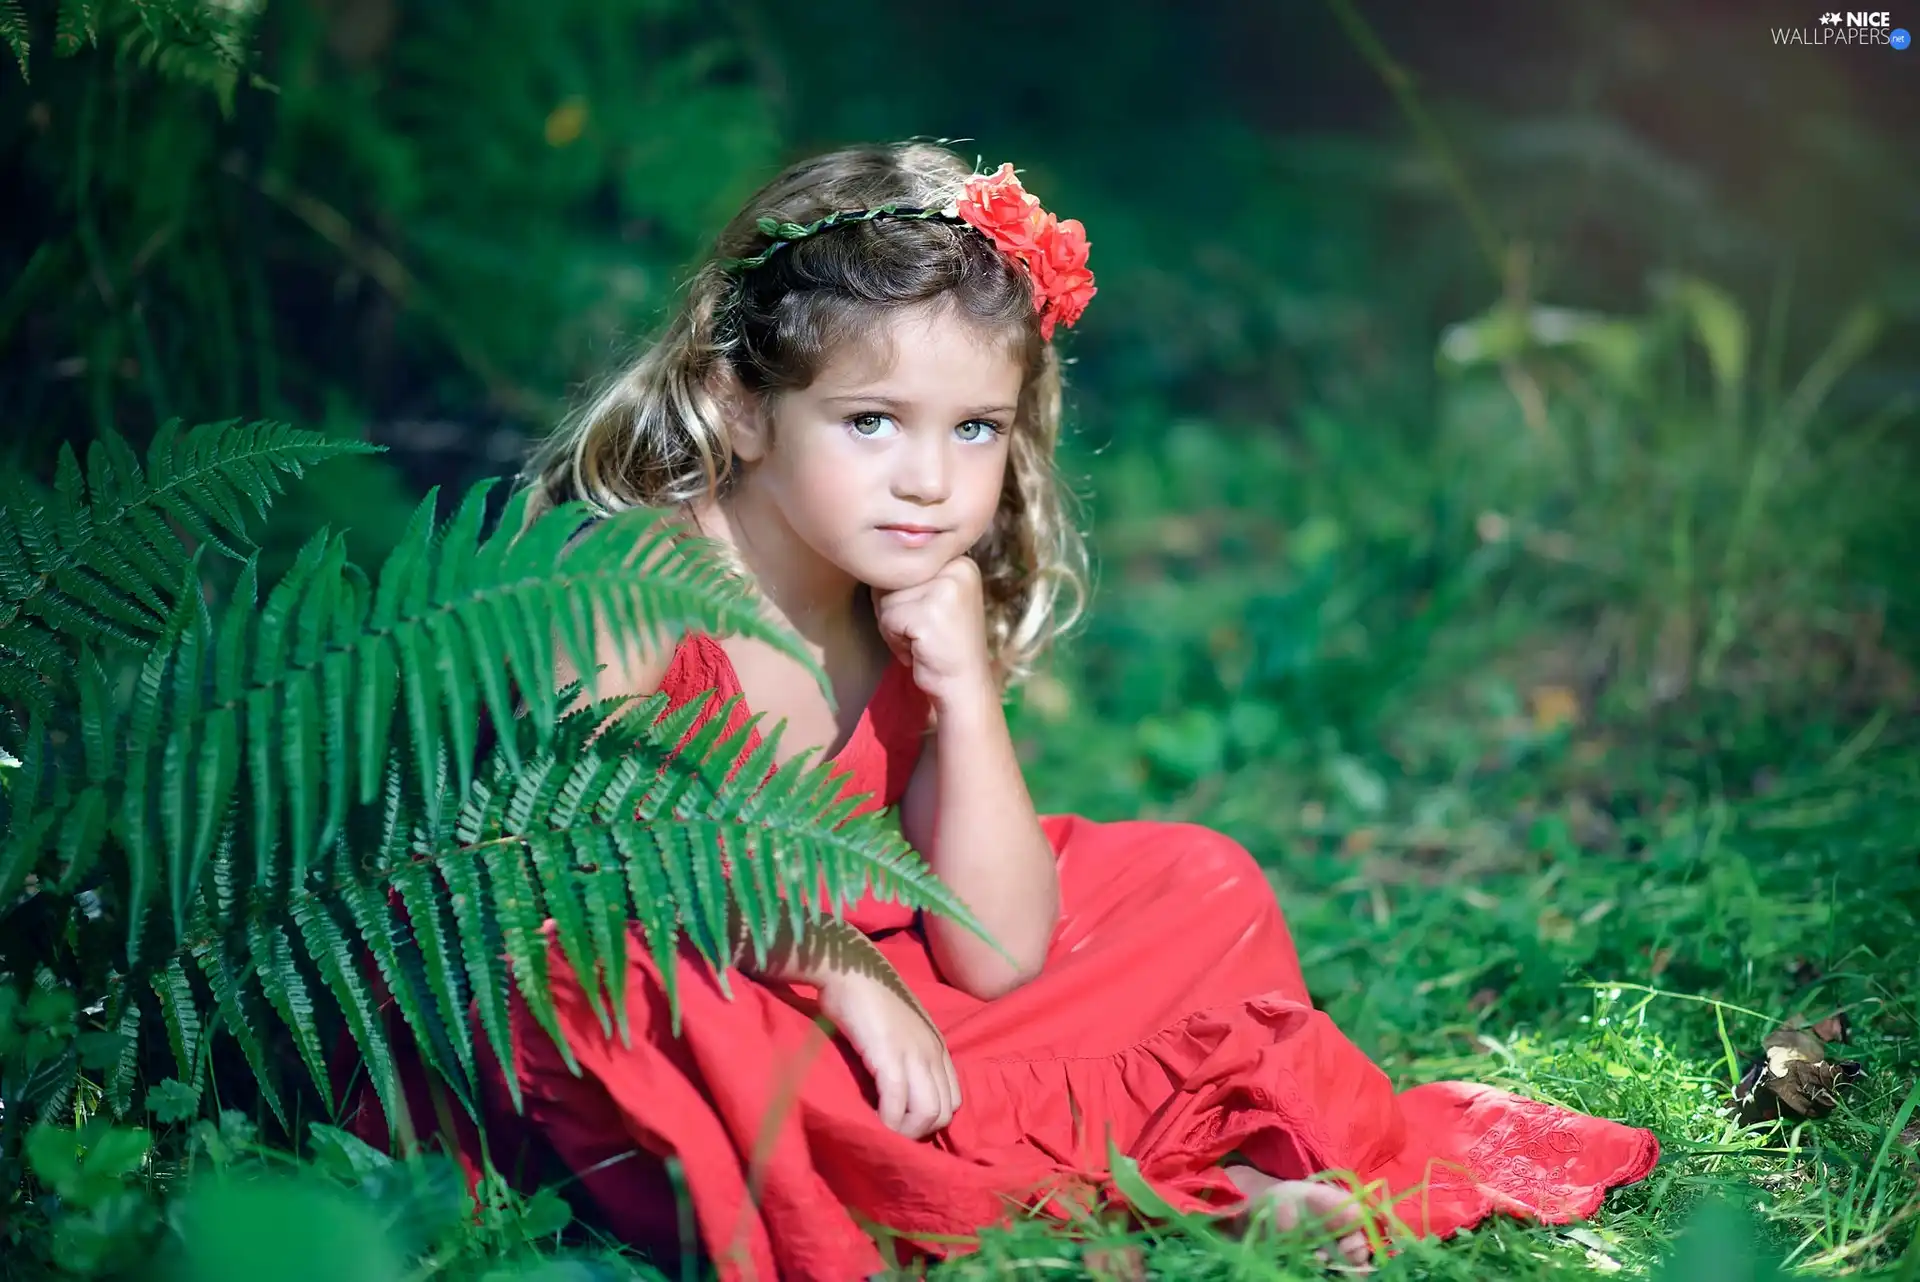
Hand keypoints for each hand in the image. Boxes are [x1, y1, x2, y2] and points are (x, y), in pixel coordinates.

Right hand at [817, 969, 960, 1139]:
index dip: (930, 1119)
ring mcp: (914, 1054)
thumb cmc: (868, 995)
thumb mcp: (900, 1028)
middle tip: (892, 1132)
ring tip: (882, 1131)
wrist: (850, 968)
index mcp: (938, 1046)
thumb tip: (899, 1087)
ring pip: (928, 1114)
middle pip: (944, 1112)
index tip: (904, 1123)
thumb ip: (907, 1053)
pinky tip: (871, 1121)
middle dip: (919, 1131)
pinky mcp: (890, 1056)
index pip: (953, 1099)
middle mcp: (933, 1052)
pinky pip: (897, 1104)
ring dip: (905, 1131)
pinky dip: (886, 1121)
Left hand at [872, 556, 993, 710]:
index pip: (905, 563)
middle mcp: (957, 568)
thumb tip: (872, 563)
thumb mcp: (935, 597)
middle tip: (921, 631)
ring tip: (919, 640)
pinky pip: (888, 618)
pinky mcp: (929, 614)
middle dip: (895, 609)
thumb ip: (913, 577)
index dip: (902, 594)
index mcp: (960, 560)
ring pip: (887, 597)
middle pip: (894, 578)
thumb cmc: (943, 644)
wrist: (964, 685)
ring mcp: (945, 589)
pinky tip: (917, 649)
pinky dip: (893, 639)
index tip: (924, 616)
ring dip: (892, 625)